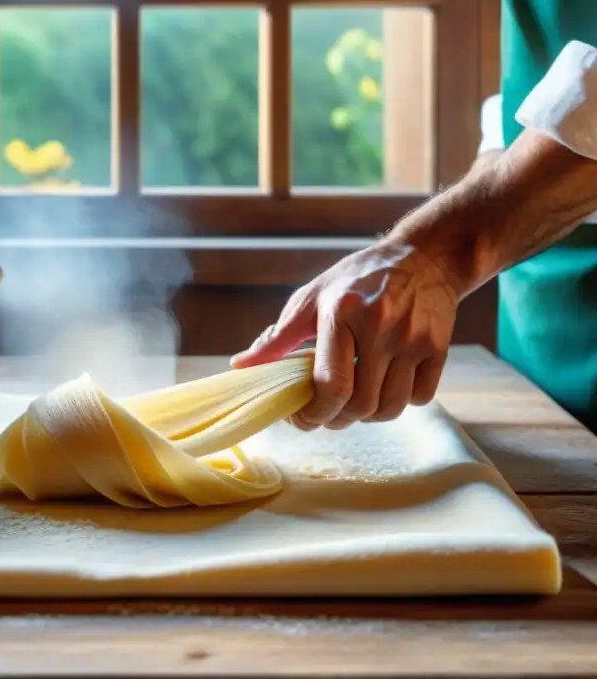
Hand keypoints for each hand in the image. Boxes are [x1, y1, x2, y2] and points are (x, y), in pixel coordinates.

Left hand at [230, 240, 459, 429]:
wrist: (422, 258)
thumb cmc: (356, 279)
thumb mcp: (311, 298)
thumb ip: (277, 337)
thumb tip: (240, 366)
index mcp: (341, 312)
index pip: (331, 384)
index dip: (313, 414)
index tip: (302, 417)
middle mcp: (381, 326)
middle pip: (361, 405)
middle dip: (338, 419)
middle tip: (326, 413)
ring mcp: (414, 338)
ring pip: (391, 408)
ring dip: (368, 416)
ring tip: (353, 400)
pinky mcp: (439, 347)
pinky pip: (419, 398)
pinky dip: (399, 402)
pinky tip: (384, 384)